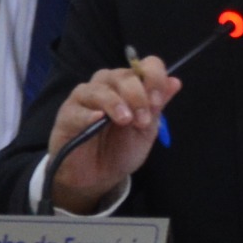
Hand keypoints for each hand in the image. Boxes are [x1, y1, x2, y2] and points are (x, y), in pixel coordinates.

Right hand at [45, 57, 179, 210]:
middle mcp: (108, 85)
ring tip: (125, 121)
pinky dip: (89, 113)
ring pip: (100, 88)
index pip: (144, 65)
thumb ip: (157, 106)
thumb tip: (175, 82)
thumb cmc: (122, 150)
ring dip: (116, 103)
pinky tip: (98, 119)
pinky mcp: (67, 113)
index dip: (154, 78)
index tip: (158, 102)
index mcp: (130, 85)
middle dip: (137, 95)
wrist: (99, 177)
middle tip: (143, 119)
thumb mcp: (146, 130)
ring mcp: (86, 97)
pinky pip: (78, 108)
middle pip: (123, 75)